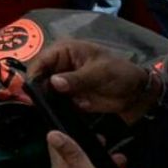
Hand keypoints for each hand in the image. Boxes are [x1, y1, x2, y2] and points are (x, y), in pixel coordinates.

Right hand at [32, 39, 157, 123]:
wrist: (137, 94)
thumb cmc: (119, 72)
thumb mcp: (99, 72)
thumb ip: (77, 78)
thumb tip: (54, 83)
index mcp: (64, 52)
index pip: (41, 60)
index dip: (34, 74)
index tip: (30, 90)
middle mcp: (59, 66)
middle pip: (39, 76)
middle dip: (37, 89)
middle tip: (35, 103)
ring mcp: (63, 83)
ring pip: (45, 91)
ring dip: (45, 101)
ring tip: (44, 110)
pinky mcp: (68, 98)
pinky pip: (56, 103)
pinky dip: (54, 109)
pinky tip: (54, 115)